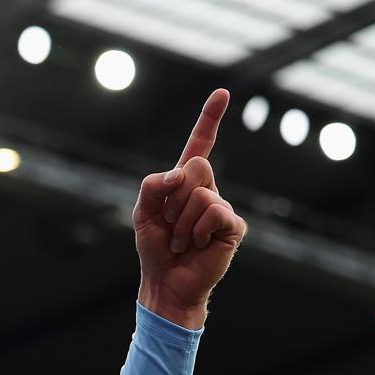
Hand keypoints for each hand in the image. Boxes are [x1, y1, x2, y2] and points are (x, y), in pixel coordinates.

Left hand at [133, 89, 246, 328]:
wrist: (165, 282)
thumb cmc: (156, 249)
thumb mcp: (142, 214)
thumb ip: (152, 187)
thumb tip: (178, 174)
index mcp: (186, 183)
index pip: (200, 144)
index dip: (210, 119)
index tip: (222, 92)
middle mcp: (208, 189)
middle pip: (198, 166)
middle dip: (175, 198)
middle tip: (171, 224)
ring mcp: (222, 206)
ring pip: (202, 194)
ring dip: (182, 222)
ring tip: (182, 241)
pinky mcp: (233, 225)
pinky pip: (214, 211)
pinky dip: (197, 230)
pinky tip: (198, 245)